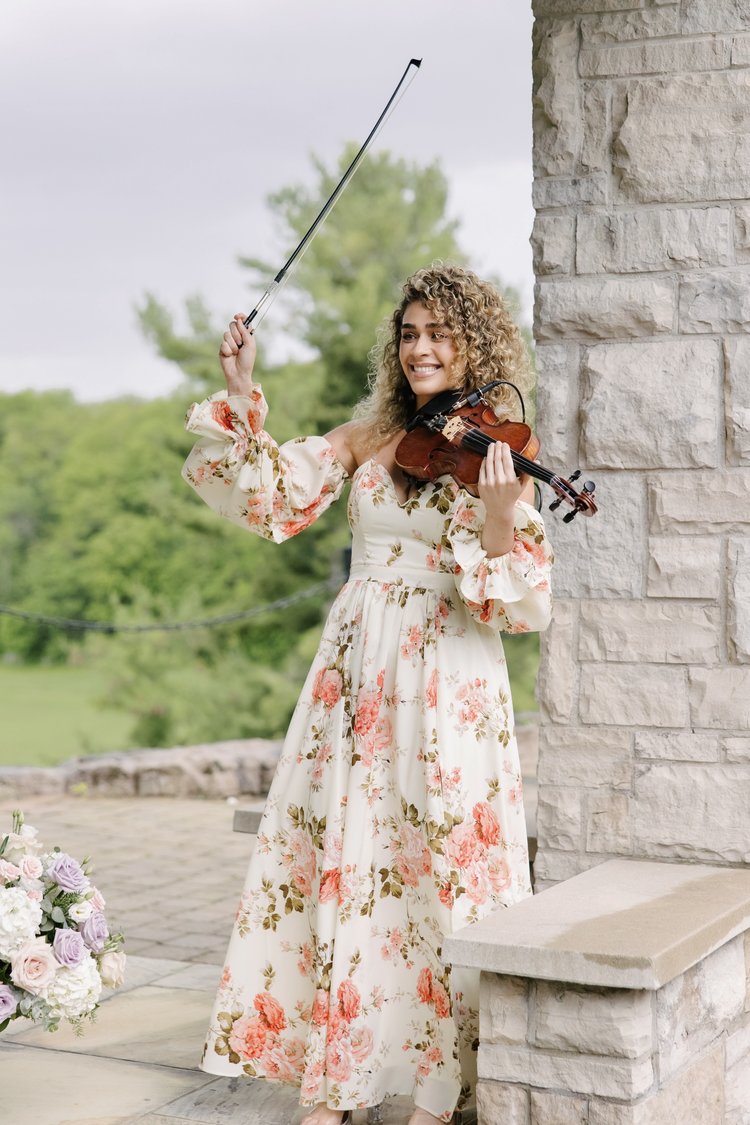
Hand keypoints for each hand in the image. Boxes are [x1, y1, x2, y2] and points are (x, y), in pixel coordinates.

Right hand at [219, 314, 256, 394]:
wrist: (239, 373)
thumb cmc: (247, 360)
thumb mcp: (250, 344)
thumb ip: (245, 331)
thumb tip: (239, 320)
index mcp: (246, 335)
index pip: (242, 322)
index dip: (240, 317)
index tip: (237, 316)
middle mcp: (237, 337)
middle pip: (232, 325)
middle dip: (236, 333)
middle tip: (240, 343)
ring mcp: (229, 342)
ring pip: (227, 334)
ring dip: (233, 344)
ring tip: (236, 352)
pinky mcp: (222, 348)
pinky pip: (223, 343)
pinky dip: (228, 350)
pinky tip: (230, 356)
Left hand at [478, 442, 526, 557]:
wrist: (499, 510)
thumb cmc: (512, 496)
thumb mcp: (522, 486)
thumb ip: (528, 473)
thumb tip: (537, 461)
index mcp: (511, 480)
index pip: (507, 461)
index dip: (505, 451)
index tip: (505, 444)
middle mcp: (500, 481)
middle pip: (497, 460)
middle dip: (497, 449)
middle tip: (497, 442)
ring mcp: (490, 483)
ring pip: (489, 463)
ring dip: (490, 453)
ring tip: (491, 446)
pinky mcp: (482, 485)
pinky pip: (482, 470)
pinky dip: (484, 462)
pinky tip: (487, 457)